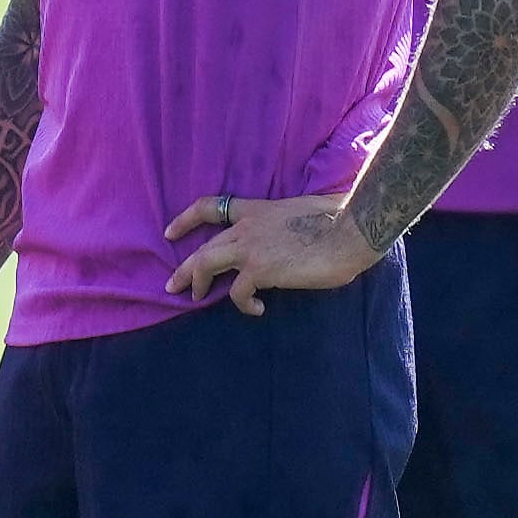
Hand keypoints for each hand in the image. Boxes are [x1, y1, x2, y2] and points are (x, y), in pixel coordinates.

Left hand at [164, 194, 376, 315]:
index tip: (170, 232)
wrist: (348, 230)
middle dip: (184, 268)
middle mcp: (247, 228)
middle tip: (173, 285)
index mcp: (257, 210)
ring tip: (196, 298)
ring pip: (205, 265)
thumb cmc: (337, 219)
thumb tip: (291, 238)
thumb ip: (284, 224)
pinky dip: (243, 304)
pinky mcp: (260, 270)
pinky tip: (257, 310)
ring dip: (196, 283)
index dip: (186, 219)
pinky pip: (237, 292)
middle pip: (203, 247)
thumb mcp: (301, 212)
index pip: (210, 207)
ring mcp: (250, 248)